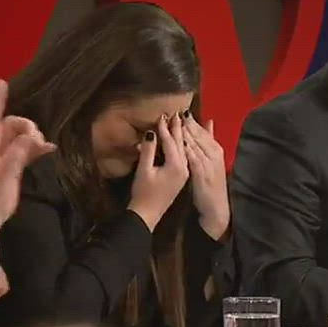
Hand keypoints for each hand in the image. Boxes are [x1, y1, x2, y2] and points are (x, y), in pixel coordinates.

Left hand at [0, 80, 56, 244]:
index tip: (1, 82)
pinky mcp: (13, 167)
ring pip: (20, 135)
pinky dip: (37, 147)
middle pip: (11, 123)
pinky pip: (27, 149)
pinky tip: (49, 150)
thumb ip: (16, 156)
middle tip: (37, 141)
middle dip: (26, 125)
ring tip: (43, 148)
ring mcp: (4, 157)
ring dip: (33, 136)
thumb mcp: (2, 178)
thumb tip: (32, 137)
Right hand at [128, 113, 188, 230]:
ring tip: (180, 121)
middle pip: (181, 143)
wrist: (148, 214)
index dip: (166, 128)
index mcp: (176, 165)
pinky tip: (182, 139)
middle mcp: (184, 167)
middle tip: (176, 112)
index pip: (171, 141)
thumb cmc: (143, 193)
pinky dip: (182, 145)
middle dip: (178, 128)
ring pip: (184, 149)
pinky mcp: (181, 176)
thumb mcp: (144, 170)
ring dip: (182, 135)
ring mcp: (184, 172)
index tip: (162, 115)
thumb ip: (148, 150)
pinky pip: (184, 155)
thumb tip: (151, 133)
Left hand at [183, 113, 229, 239]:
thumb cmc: (211, 184)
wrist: (216, 206)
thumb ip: (209, 141)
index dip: (192, 122)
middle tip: (176, 113)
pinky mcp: (202, 174)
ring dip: (186, 134)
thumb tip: (209, 122)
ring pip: (196, 145)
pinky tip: (179, 143)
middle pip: (199, 136)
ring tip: (175, 123)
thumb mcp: (212, 160)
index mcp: (216, 150)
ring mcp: (209, 164)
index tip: (182, 112)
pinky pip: (193, 158)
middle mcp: (213, 155)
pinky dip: (186, 149)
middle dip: (188, 124)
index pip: (203, 132)